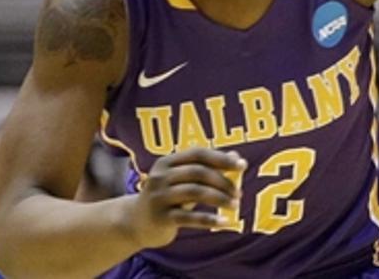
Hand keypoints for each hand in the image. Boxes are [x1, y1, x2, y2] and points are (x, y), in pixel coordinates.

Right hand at [123, 147, 245, 247]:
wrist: (134, 223)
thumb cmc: (168, 198)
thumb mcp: (184, 181)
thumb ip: (208, 168)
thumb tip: (237, 157)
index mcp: (166, 163)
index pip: (198, 154)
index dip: (222, 158)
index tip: (243, 166)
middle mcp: (160, 177)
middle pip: (198, 172)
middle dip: (223, 181)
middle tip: (239, 193)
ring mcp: (159, 197)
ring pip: (195, 192)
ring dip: (220, 198)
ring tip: (235, 205)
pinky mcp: (161, 218)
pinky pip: (190, 217)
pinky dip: (210, 219)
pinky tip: (225, 222)